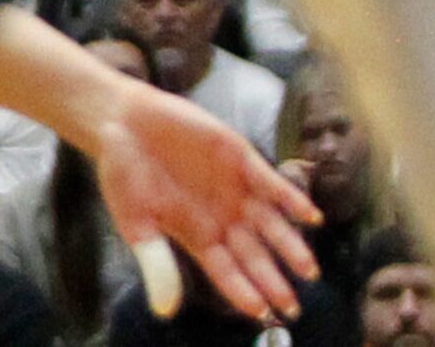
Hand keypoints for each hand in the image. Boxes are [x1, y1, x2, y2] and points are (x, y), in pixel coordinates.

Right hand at [94, 85, 320, 322]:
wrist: (123, 122)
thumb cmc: (123, 174)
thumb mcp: (135, 222)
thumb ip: (156, 263)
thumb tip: (166, 311)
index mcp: (196, 236)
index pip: (226, 271)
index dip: (244, 292)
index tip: (261, 312)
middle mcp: (221, 216)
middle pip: (253, 253)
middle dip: (273, 280)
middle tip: (293, 306)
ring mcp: (233, 187)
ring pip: (269, 223)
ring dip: (289, 245)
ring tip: (308, 269)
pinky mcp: (239, 156)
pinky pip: (270, 182)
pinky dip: (291, 198)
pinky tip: (311, 216)